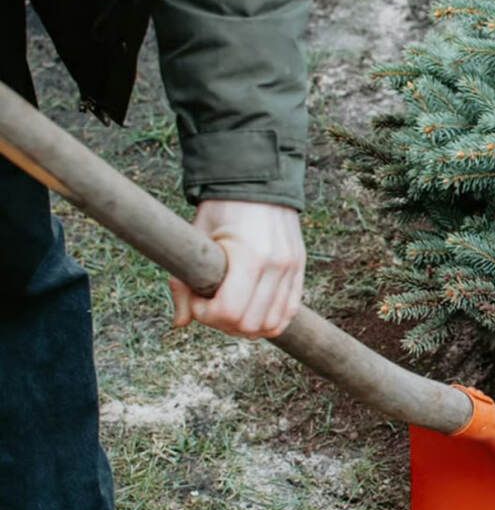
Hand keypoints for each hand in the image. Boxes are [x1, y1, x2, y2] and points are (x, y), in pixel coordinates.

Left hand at [170, 200, 305, 338]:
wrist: (258, 183)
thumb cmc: (223, 209)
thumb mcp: (197, 240)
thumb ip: (184, 282)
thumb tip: (181, 322)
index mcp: (250, 256)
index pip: (229, 312)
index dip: (206, 315)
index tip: (198, 300)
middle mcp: (277, 265)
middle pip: (250, 324)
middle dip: (224, 323)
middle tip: (211, 305)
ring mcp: (293, 269)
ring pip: (273, 323)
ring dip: (247, 326)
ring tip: (232, 308)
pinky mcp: (299, 270)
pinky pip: (288, 310)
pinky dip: (270, 320)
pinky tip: (252, 311)